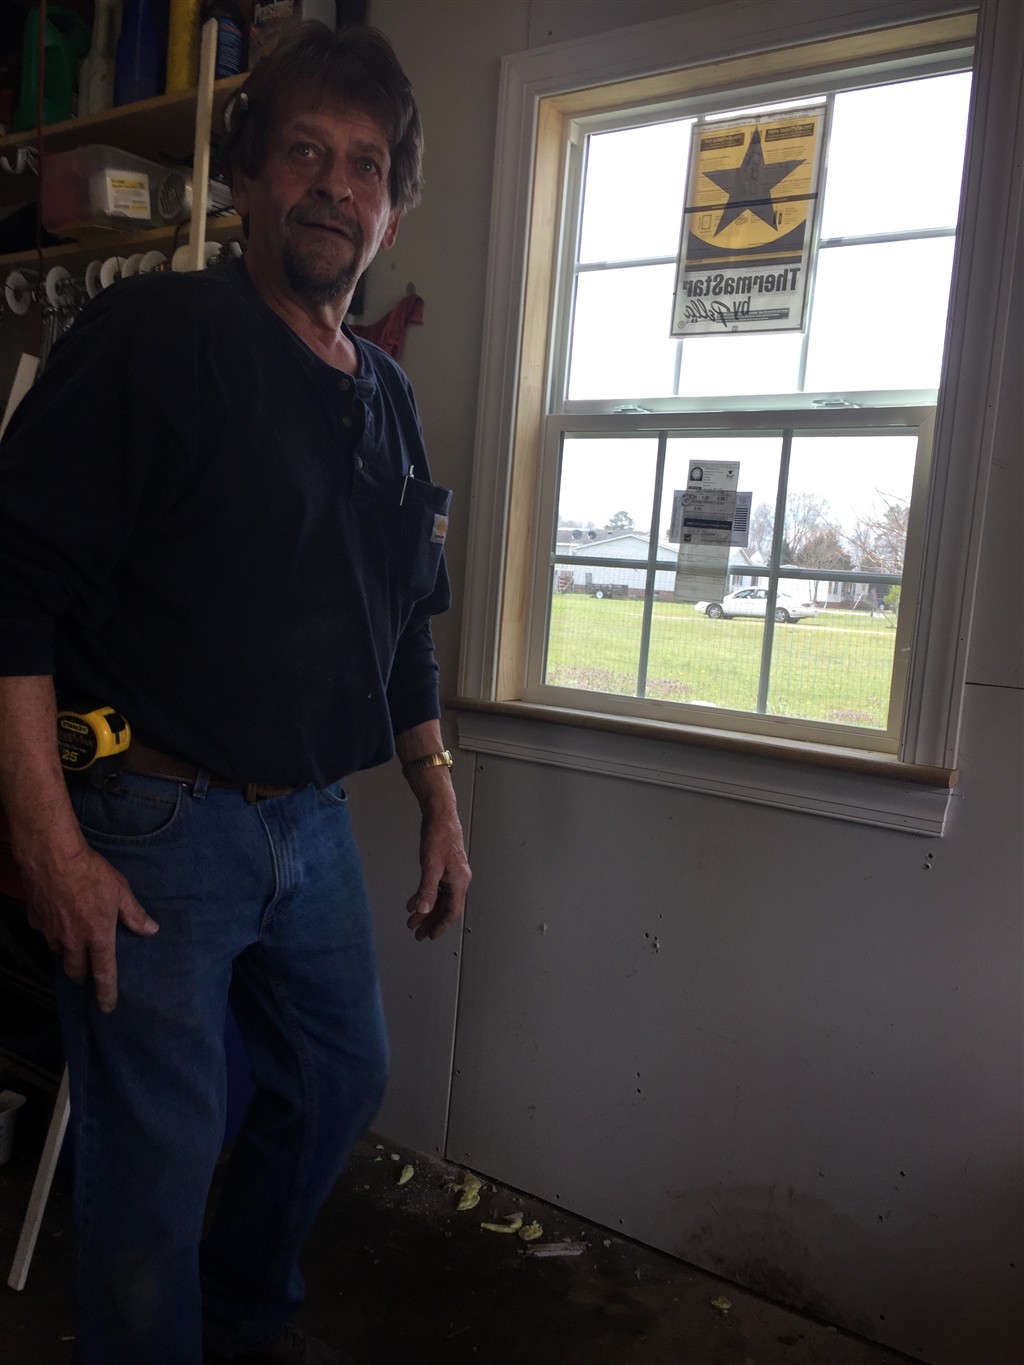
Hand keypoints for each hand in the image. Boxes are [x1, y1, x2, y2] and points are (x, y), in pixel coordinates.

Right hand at [22, 841, 157, 1012]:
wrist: (52, 855)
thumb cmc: (91, 872)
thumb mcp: (120, 891)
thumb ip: (134, 914)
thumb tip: (151, 930)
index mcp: (97, 935)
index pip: (103, 973)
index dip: (106, 992)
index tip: (107, 1007)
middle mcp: (72, 940)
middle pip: (76, 970)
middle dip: (83, 976)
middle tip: (88, 975)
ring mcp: (50, 932)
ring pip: (59, 953)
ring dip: (68, 954)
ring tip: (75, 946)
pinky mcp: (35, 920)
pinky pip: (45, 933)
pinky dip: (53, 932)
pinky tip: (58, 920)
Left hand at [406, 803, 470, 941]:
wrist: (440, 814)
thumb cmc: (439, 835)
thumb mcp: (431, 865)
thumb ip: (426, 889)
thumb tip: (422, 909)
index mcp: (459, 881)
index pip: (452, 911)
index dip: (441, 926)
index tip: (430, 936)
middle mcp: (458, 879)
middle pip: (445, 908)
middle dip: (431, 922)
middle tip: (418, 934)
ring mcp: (452, 873)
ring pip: (439, 899)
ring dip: (426, 910)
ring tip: (413, 922)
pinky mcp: (445, 867)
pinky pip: (436, 887)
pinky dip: (425, 895)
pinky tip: (413, 902)